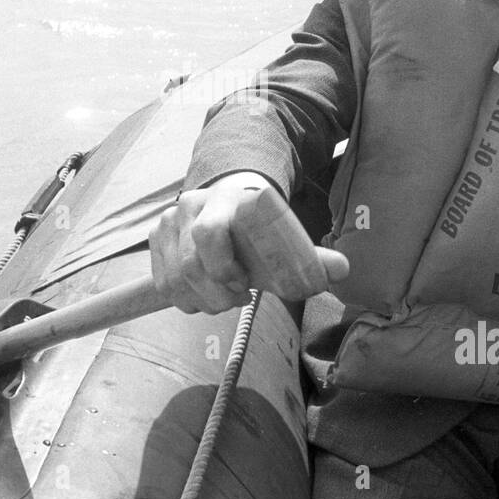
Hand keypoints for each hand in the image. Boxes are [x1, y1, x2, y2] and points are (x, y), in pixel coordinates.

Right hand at [148, 172, 347, 314]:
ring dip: (200, 301)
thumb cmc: (259, 226)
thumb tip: (343, 270)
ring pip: (175, 279)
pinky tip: (204, 296)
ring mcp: (167, 220)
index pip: (210, 233)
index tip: (245, 287)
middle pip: (192, 266)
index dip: (223, 267)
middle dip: (217, 295)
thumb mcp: (283, 236)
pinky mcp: (155, 237)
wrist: (230, 197)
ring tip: (223, 299)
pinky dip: (184, 299)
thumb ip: (310, 255)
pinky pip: (163, 283)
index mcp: (225, 200)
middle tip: (239, 299)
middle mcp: (190, 205)